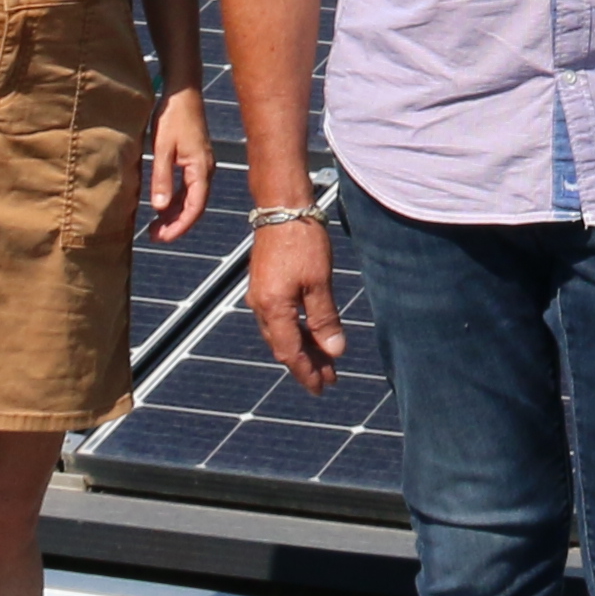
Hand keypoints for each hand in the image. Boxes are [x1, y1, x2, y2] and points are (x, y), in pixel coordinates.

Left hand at [145, 88, 213, 241]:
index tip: (162, 238)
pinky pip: (188, 188)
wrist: (183, 91)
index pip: (194, 207)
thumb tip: (159, 208)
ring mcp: (201, 165)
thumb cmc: (172, 116)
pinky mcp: (195, 160)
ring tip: (155, 227)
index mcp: (201, 169)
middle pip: (194, 207)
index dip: (179, 226)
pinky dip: (175, 200)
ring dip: (175, 214)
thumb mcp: (162, 147)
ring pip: (191, 199)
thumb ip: (161, 178)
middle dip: (176, 225)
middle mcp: (206, 170)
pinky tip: (161, 207)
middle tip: (154, 237)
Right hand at [247, 213, 347, 391]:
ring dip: (302, 349)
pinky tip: (309, 333)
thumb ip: (325, 319)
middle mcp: (260, 306)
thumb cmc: (301, 241)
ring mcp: (260, 295)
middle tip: (328, 379)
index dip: (307, 373)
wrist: (281, 207)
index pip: (291, 353)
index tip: (323, 388)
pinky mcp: (264, 284)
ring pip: (280, 333)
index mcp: (272, 309)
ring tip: (323, 360)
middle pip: (284, 346)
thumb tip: (334, 352)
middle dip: (306, 364)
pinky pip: (278, 319)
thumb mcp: (319, 282)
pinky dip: (295, 331)